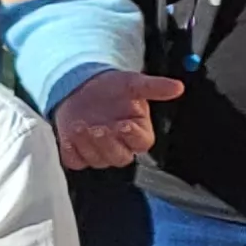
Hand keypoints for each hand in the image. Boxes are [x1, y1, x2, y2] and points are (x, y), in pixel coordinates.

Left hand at [49, 65, 184, 169]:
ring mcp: (99, 151)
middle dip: (107, 144)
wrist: (81, 87)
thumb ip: (154, 87)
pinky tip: (68, 139)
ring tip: (79, 126)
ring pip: (97, 160)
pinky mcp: (78, 153)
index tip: (124, 125)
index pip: (141, 143)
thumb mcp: (132, 83)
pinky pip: (75, 161)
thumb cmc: (111, 88)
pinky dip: (71, 152)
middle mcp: (120, 145)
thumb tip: (177, 87)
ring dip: (87, 145)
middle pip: (119, 157)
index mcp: (138, 131)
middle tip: (97, 128)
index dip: (132, 136)